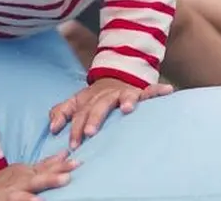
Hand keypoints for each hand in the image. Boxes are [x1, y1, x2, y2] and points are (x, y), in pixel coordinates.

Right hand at [0, 155, 77, 200]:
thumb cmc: (4, 181)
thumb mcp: (23, 170)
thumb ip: (44, 165)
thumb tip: (65, 154)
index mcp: (26, 172)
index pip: (47, 167)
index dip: (62, 166)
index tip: (78, 162)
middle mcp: (18, 181)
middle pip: (37, 178)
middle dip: (52, 177)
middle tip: (68, 176)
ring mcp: (9, 193)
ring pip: (22, 194)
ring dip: (33, 194)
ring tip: (45, 197)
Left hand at [48, 77, 173, 148]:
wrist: (114, 78)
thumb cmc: (93, 98)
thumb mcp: (76, 102)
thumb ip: (61, 112)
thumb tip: (52, 127)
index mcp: (89, 99)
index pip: (80, 113)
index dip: (75, 127)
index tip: (73, 143)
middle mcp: (106, 95)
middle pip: (99, 106)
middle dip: (94, 118)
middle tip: (91, 132)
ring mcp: (123, 92)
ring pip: (124, 95)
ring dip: (126, 100)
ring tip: (127, 108)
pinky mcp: (140, 91)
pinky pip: (150, 89)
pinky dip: (158, 90)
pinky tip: (168, 91)